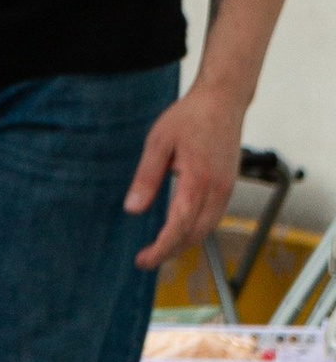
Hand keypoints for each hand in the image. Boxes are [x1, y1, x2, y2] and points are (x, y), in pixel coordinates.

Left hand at [125, 79, 244, 274]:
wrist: (223, 100)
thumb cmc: (190, 117)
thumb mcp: (158, 142)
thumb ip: (146, 177)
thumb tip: (133, 209)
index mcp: (198, 180)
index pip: (180, 226)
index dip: (161, 248)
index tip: (143, 260)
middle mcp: (217, 189)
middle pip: (195, 235)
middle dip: (170, 252)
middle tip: (145, 260)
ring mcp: (226, 189)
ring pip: (207, 230)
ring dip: (184, 245)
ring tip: (160, 251)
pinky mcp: (229, 186)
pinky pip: (214, 219)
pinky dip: (196, 232)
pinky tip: (180, 232)